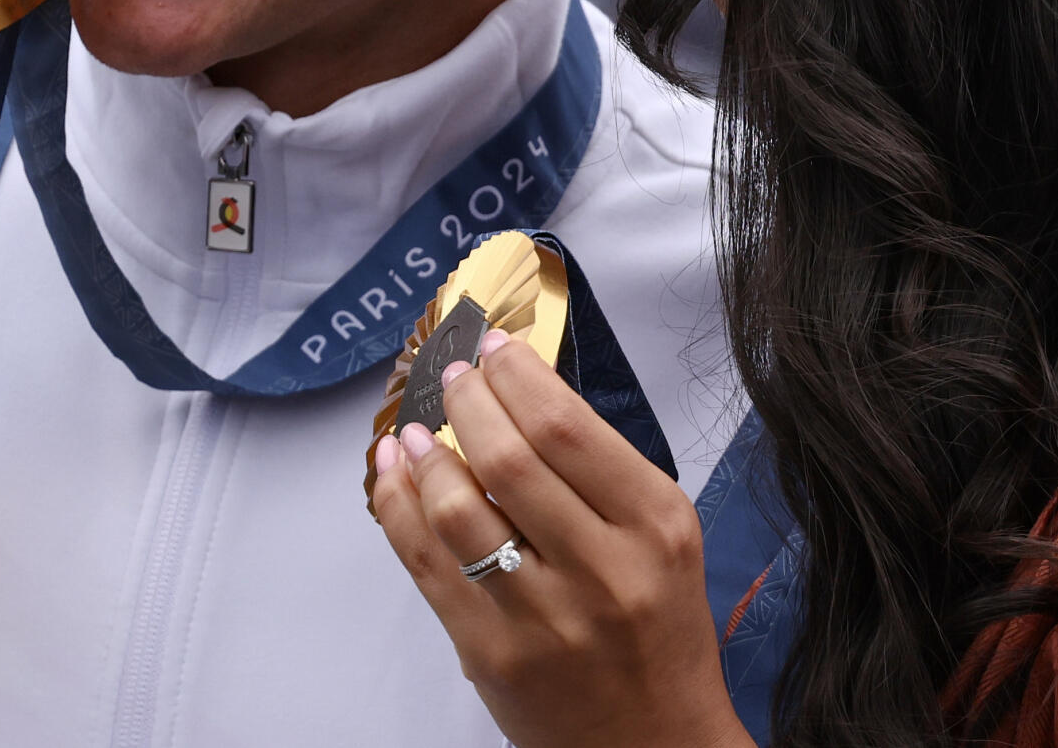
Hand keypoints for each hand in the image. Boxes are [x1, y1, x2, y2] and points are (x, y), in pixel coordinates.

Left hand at [368, 328, 751, 747]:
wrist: (655, 744)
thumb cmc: (659, 634)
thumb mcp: (663, 540)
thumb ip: (602, 474)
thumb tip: (520, 396)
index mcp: (654, 527)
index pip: (570, 426)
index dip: (518, 375)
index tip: (495, 348)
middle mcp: (603, 569)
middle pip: (510, 457)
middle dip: (468, 400)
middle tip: (454, 375)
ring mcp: (543, 617)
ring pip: (458, 509)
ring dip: (425, 454)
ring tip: (416, 430)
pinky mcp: (491, 654)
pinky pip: (427, 564)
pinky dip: (399, 507)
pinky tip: (394, 475)